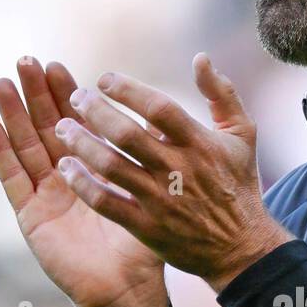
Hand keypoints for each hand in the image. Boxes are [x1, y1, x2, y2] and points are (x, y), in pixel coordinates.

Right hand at [0, 57, 168, 306]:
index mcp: (92, 170)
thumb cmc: (144, 244)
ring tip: (2, 82)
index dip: (65, 95)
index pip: (76, 123)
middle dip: (36, 94)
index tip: (59, 65)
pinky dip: (0, 153)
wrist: (129, 289)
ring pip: (25, 146)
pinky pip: (13, 180)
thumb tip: (158, 116)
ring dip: (12, 114)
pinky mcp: (30, 216)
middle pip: (45, 127)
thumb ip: (150, 157)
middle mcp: (65, 178)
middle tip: (26, 60)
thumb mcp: (150, 192)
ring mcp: (45, 196)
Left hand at [48, 55, 293, 293]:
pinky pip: (106, 203)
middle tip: (76, 98)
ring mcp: (160, 200)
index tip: (104, 79)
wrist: (241, 248)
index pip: (159, 108)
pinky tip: (67, 168)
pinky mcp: (147, 227)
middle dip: (95, 111)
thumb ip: (222, 94)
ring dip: (82, 144)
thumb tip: (200, 58)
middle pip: (127, 134)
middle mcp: (178, 170)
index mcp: (199, 144)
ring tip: (63, 128)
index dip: (128, 90)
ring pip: (111, 166)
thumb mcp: (243, 135)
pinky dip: (83, 184)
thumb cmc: (238, 185)